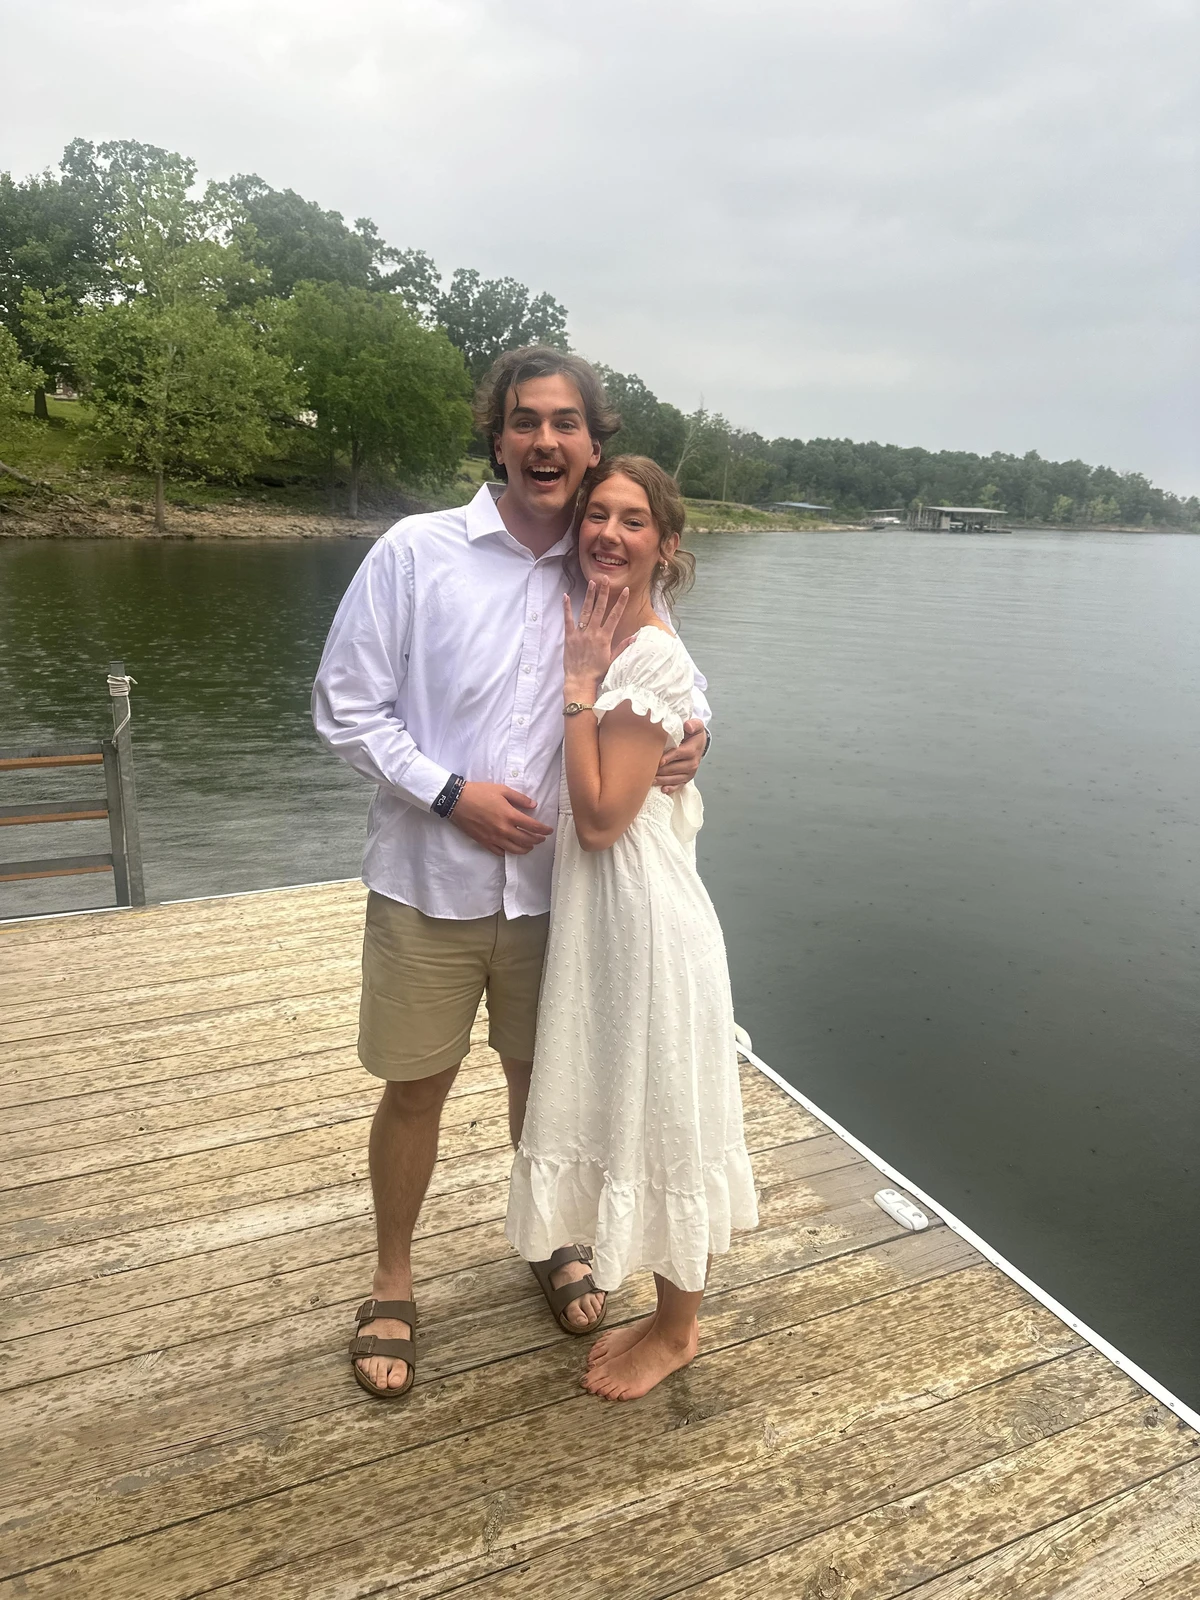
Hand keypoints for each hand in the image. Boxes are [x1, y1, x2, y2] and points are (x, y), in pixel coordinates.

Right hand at [450, 783, 553, 855]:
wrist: (457, 800)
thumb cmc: (479, 792)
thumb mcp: (502, 790)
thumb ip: (519, 798)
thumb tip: (533, 805)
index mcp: (510, 815)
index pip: (533, 826)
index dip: (544, 830)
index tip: (549, 831)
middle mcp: (504, 829)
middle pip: (526, 840)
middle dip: (537, 840)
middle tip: (541, 838)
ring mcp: (494, 838)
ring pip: (515, 849)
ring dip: (526, 848)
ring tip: (530, 846)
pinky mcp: (484, 842)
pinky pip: (500, 852)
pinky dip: (508, 852)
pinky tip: (510, 848)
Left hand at [562, 579, 628, 699]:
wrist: (580, 681)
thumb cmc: (597, 672)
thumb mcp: (613, 660)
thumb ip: (623, 646)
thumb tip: (635, 636)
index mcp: (605, 637)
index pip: (615, 616)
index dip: (620, 602)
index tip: (625, 591)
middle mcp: (593, 632)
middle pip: (600, 608)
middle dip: (603, 592)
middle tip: (605, 579)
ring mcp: (581, 633)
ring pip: (585, 611)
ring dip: (589, 596)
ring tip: (591, 583)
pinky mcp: (569, 636)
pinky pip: (568, 619)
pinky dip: (566, 608)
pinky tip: (565, 596)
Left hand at [655, 718, 706, 794]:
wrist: (699, 744)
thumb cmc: (693, 734)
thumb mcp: (696, 726)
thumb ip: (693, 724)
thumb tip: (687, 725)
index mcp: (692, 750)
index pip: (678, 754)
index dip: (668, 758)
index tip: (658, 761)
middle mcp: (692, 763)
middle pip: (673, 769)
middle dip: (660, 770)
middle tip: (646, 770)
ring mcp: (690, 773)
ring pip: (674, 779)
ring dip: (661, 780)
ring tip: (649, 780)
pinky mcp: (687, 778)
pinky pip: (678, 785)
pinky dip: (670, 788)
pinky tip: (662, 790)